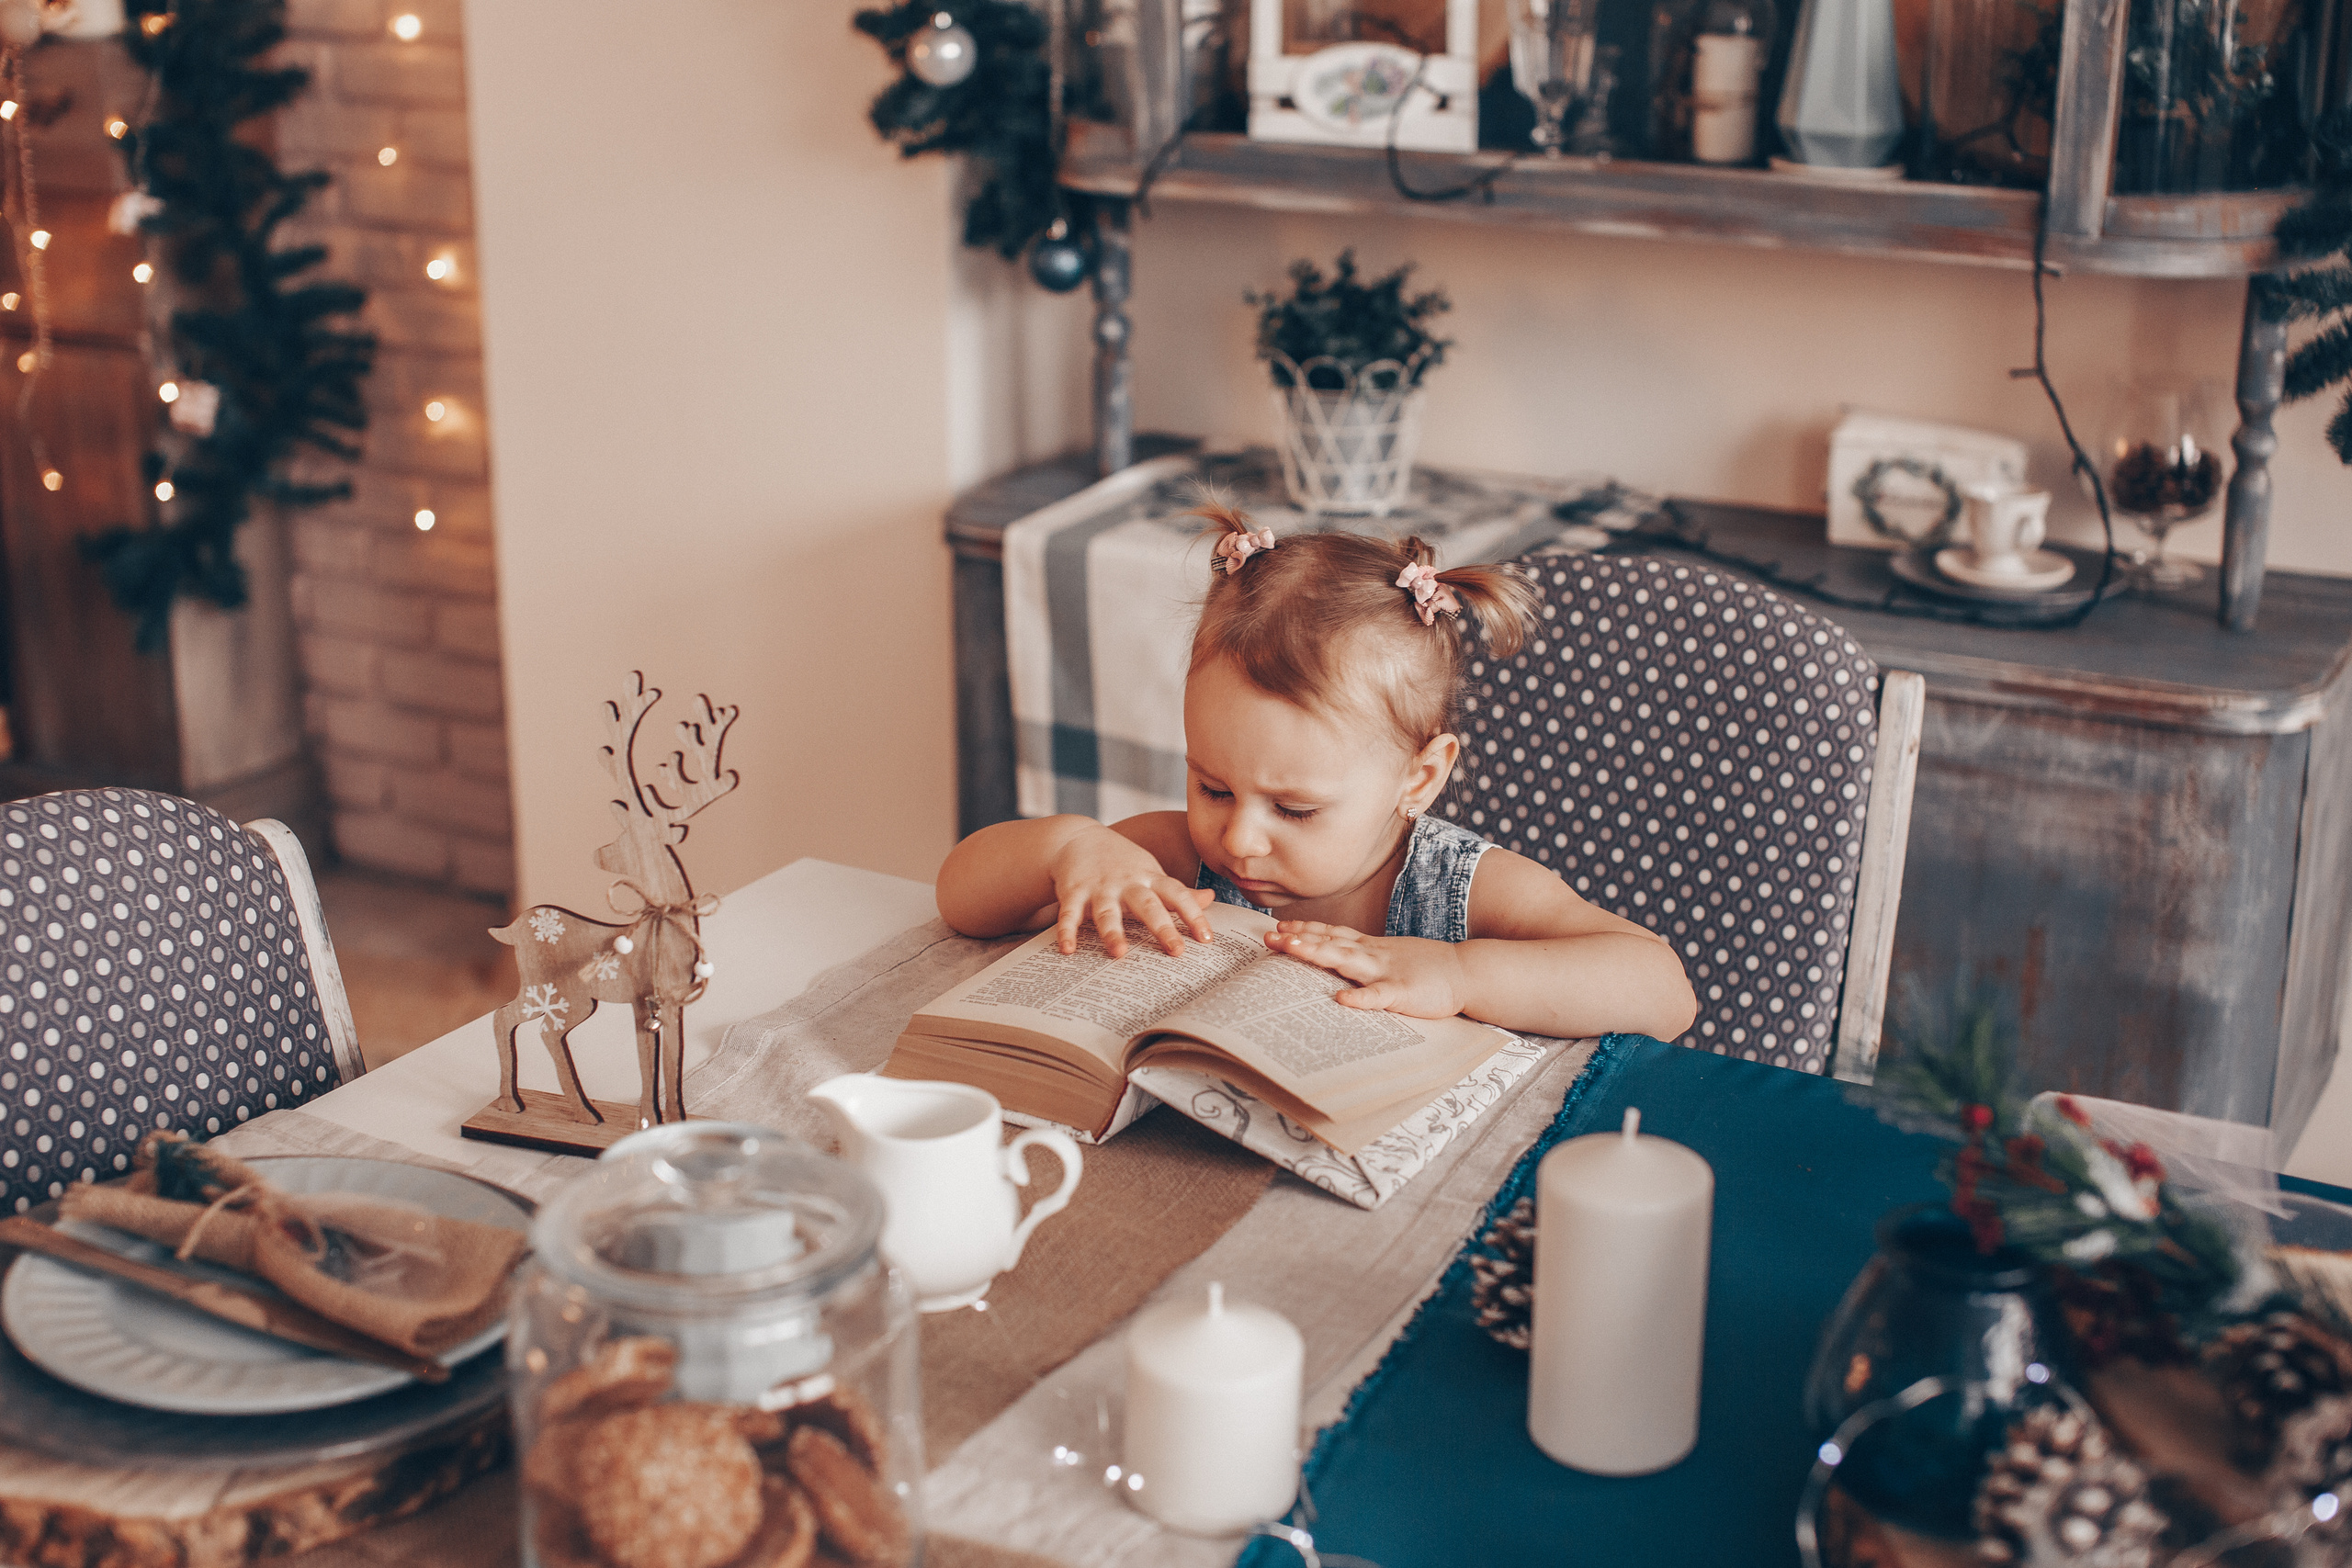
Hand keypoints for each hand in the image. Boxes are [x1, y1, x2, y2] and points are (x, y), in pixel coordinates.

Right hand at [1048, 826, 1213, 957]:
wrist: (1077, 837)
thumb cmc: (1122, 863)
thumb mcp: (1151, 872)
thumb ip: (1177, 892)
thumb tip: (1210, 898)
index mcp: (1149, 878)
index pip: (1177, 895)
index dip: (1194, 915)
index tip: (1207, 939)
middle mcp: (1126, 882)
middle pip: (1147, 905)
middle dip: (1162, 927)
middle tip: (1176, 951)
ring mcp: (1099, 887)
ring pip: (1107, 911)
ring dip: (1113, 932)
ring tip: (1119, 954)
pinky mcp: (1073, 892)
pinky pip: (1070, 914)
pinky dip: (1067, 932)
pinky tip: (1067, 950)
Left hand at [1267, 923, 1467, 1017]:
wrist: (1468, 972)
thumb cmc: (1429, 969)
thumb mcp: (1392, 958)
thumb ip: (1366, 959)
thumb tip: (1339, 960)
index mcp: (1371, 948)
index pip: (1332, 934)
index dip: (1304, 929)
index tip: (1277, 926)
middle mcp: (1373, 954)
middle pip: (1330, 942)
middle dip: (1298, 939)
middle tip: (1268, 936)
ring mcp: (1387, 971)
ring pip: (1347, 960)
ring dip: (1318, 953)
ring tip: (1292, 950)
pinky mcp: (1403, 992)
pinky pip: (1379, 996)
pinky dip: (1360, 998)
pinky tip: (1340, 1000)